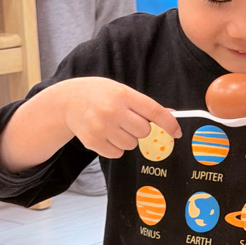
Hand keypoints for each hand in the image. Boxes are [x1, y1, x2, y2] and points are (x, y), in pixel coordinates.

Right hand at [59, 78, 181, 157]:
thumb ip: (144, 105)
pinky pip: (118, 153)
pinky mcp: (93, 142)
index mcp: (123, 94)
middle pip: (144, 131)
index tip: (177, 132)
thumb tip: (171, 117)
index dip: (169, 124)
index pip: (154, 111)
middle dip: (140, 129)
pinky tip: (106, 134)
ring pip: (131, 144)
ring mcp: (101, 127)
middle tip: (127, 121)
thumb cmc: (100, 95)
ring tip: (114, 126)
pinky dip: (116, 147)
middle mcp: (112, 111)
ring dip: (127, 139)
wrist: (68, 101)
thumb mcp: (121, 91)